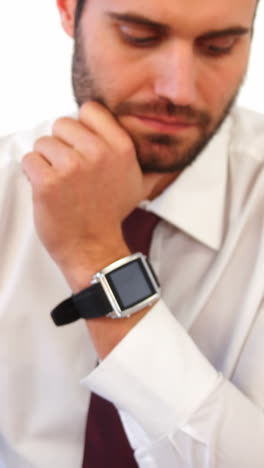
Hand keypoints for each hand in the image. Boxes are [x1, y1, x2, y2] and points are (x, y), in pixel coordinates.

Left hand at [22, 102, 157, 289]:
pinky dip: (33, 174)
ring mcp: (72, 167)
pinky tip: (48, 190)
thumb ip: (132, 155)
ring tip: (60, 183)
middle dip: (61, 145)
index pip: (90, 110)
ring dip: (46, 161)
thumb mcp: (135, 182)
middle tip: (69, 170)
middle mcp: (98, 153)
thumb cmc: (109, 215)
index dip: (81, 127)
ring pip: (43, 142)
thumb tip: (142, 141)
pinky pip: (29, 160)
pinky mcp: (48, 182)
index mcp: (120, 148)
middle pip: (62, 123)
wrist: (93, 248)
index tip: (80, 146)